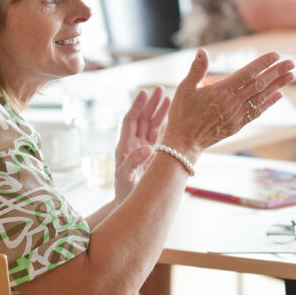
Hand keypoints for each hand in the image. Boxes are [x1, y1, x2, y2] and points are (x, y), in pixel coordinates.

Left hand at [114, 87, 169, 203]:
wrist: (128, 204)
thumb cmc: (124, 193)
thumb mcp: (126, 178)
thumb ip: (134, 162)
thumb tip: (148, 148)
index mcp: (124, 146)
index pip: (130, 122)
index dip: (137, 107)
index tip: (144, 94)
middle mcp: (133, 144)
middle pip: (142, 119)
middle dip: (150, 104)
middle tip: (159, 89)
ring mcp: (143, 149)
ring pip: (151, 125)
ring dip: (158, 112)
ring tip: (168, 97)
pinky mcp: (152, 155)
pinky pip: (158, 136)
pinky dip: (164, 125)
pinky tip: (171, 115)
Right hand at [161, 49, 294, 159]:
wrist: (184, 143)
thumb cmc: (181, 114)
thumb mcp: (184, 89)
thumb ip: (196, 70)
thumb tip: (203, 51)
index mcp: (220, 91)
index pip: (246, 73)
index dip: (262, 63)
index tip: (275, 55)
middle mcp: (232, 102)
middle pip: (259, 84)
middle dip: (277, 72)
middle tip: (292, 62)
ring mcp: (237, 115)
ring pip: (261, 97)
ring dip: (278, 85)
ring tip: (291, 75)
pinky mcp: (237, 125)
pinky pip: (257, 112)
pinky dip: (269, 103)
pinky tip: (279, 95)